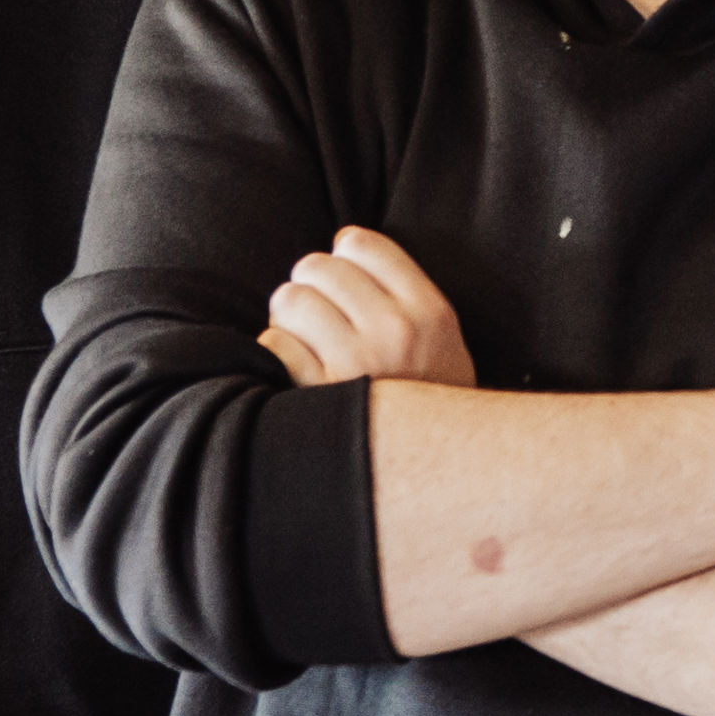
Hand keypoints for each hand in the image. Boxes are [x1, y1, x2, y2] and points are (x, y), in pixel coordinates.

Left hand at [264, 228, 474, 387]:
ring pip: (290, 301)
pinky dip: (277, 353)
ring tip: (306, 340)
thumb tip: (342, 243)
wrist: (433, 472)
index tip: (345, 280)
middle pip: (318, 267)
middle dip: (310, 286)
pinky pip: (274, 345)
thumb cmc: (426, 399)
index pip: (361, 243)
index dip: (342, 256)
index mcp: (429, 312)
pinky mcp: (318, 395)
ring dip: (289, 319)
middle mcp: (395, 332)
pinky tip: (298, 368)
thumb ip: (402, 294)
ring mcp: (355, 364)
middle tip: (319, 313)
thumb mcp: (441, 341)